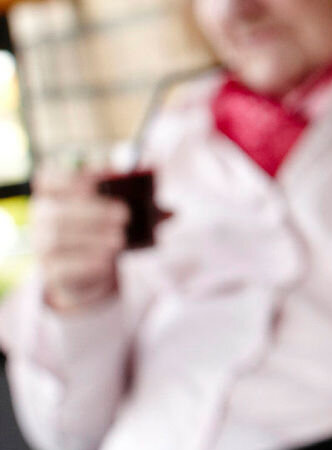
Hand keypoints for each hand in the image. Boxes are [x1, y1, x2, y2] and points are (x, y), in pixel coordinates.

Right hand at [32, 167, 127, 312]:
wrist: (87, 271)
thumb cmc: (103, 231)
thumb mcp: (121, 216)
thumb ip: (141, 209)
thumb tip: (172, 212)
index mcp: (54, 195)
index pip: (48, 179)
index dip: (70, 177)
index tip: (99, 178)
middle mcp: (42, 218)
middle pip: (55, 211)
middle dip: (91, 211)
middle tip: (124, 214)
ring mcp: (42, 246)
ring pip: (57, 239)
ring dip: (92, 237)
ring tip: (120, 239)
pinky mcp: (51, 273)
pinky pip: (63, 267)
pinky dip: (87, 262)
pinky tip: (107, 260)